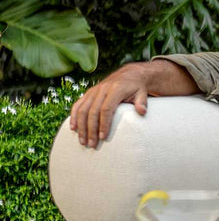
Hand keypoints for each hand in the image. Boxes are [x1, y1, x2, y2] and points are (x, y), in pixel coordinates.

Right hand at [69, 60, 196, 147]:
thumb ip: (142, 102)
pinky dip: (74, 116)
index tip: (103, 137)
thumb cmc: (137, 88)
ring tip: (83, 141)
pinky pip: (78, 105)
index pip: (106, 109)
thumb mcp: (142, 93)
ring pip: (83, 110)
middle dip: (91, 129)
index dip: (103, 124)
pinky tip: (73, 128)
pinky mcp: (88, 93)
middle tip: (92, 145)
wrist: (129, 75)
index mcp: (115, 90)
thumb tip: (142, 111)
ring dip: (81, 126)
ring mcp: (93, 91)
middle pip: (92, 111)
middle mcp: (101, 89)